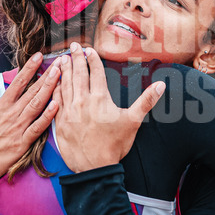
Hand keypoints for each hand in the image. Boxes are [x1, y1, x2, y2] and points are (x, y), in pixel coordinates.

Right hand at [0, 52, 60, 182]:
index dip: (29, 68)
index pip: (18, 83)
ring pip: (37, 105)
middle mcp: (11, 114)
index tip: (39, 56)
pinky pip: (38, 128)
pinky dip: (48, 117)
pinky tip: (57, 105)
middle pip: (32, 91)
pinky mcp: (22, 144)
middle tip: (60, 63)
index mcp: (0, 106)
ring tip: (61, 76)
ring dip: (50, 90)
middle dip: (47, 76)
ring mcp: (17, 128)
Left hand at [54, 42, 165, 172]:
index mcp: (100, 98)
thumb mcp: (133, 121)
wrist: (94, 167)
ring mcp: (69, 110)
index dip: (93, 60)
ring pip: (65, 84)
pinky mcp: (60, 121)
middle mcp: (83, 101)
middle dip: (76, 58)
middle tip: (74, 46)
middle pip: (78, 74)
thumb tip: (161, 86)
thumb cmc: (114, 145)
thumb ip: (146, 101)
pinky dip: (54, 87)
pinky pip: (55, 99)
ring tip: (63, 58)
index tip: (90, 50)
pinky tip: (54, 81)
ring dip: (64, 70)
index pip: (96, 73)